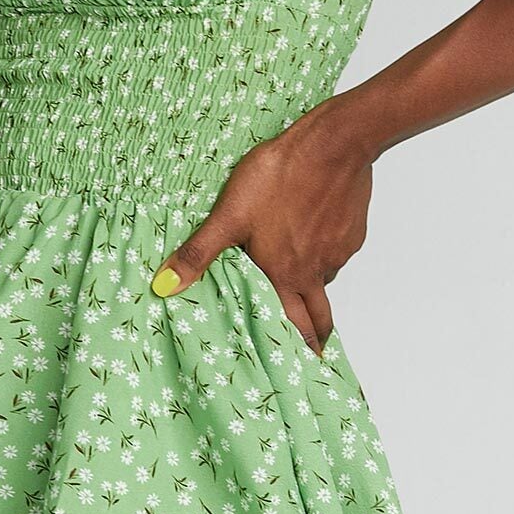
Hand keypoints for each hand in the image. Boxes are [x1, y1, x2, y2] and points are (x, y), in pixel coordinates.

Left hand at [149, 95, 372, 355]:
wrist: (333, 143)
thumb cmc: (278, 175)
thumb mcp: (228, 214)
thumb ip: (198, 253)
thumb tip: (163, 288)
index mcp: (283, 273)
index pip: (292, 326)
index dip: (296, 350)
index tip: (301, 370)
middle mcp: (313, 270)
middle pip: (319, 316)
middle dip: (315, 337)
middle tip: (314, 352)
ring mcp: (336, 250)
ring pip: (325, 280)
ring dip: (316, 293)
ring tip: (306, 295)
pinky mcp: (350, 229)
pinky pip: (337, 252)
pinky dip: (326, 254)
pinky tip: (314, 237)